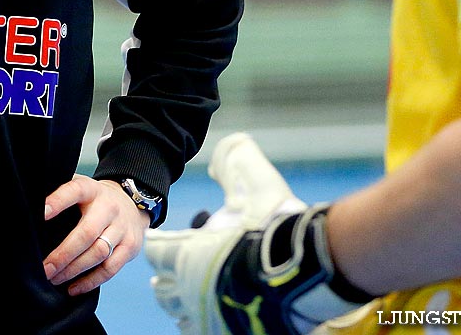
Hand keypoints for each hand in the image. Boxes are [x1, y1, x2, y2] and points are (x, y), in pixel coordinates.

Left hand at [42, 174, 150, 295]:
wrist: (132, 202)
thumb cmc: (94, 200)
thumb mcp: (80, 188)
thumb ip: (59, 194)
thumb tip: (29, 210)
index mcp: (91, 190)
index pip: (74, 191)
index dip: (58, 201)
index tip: (40, 213)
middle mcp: (109, 207)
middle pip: (87, 233)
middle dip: (63, 254)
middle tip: (44, 268)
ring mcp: (122, 228)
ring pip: (98, 253)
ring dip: (74, 270)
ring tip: (55, 279)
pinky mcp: (130, 247)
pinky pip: (110, 268)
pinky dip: (91, 281)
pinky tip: (73, 288)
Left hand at [145, 133, 311, 332]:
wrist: (304, 275)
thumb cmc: (279, 230)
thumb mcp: (259, 186)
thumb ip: (240, 165)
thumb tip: (234, 144)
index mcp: (187, 251)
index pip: (156, 252)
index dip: (163, 246)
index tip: (169, 244)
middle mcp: (188, 285)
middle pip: (161, 287)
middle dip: (169, 277)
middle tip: (179, 271)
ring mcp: (203, 313)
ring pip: (177, 311)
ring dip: (182, 301)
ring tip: (194, 293)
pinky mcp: (219, 332)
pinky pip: (195, 331)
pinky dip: (200, 321)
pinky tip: (211, 312)